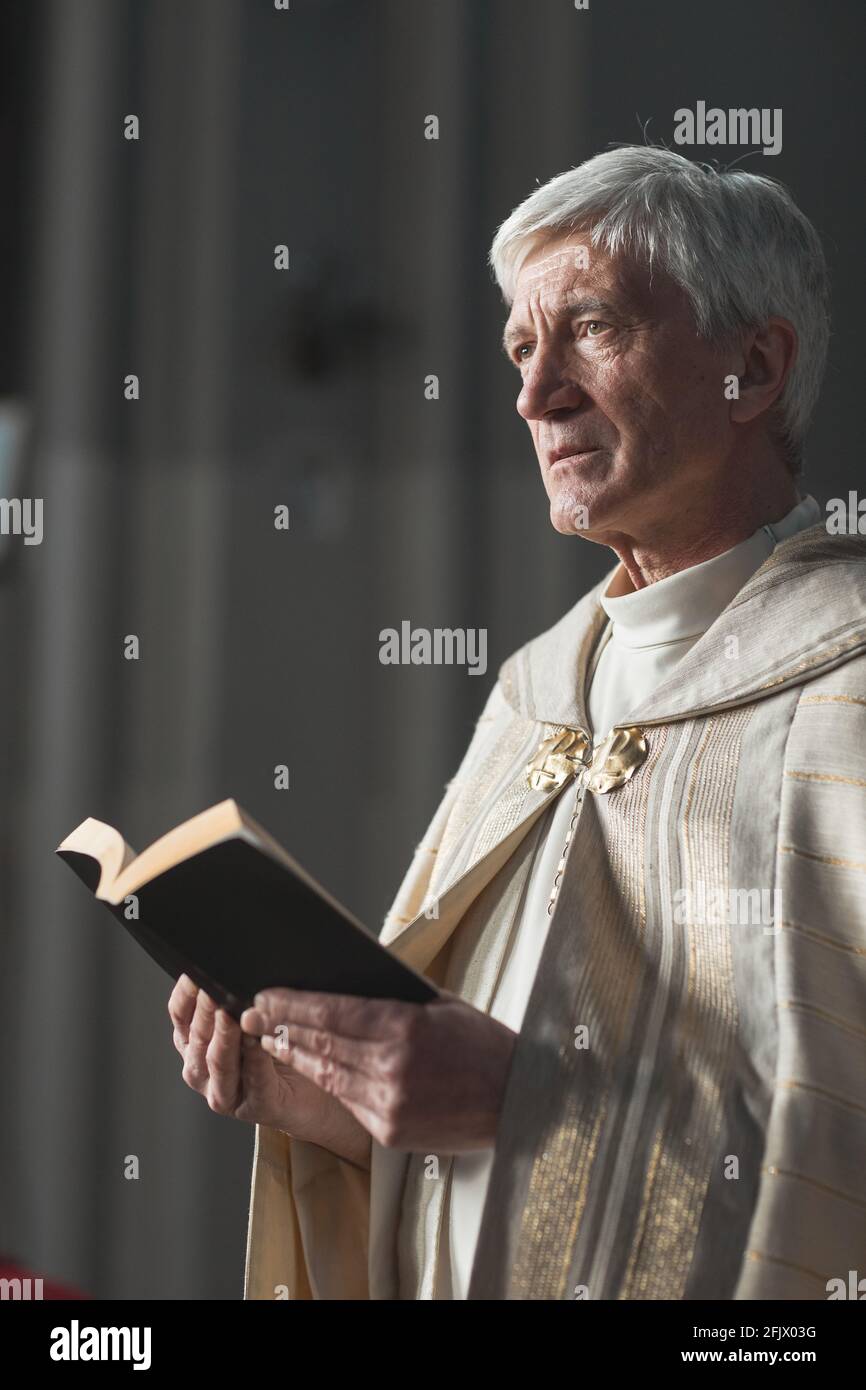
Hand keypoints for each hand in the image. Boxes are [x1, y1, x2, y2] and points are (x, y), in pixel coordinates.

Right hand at [168, 974, 370, 1168]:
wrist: (314, 1095)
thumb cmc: (281, 1047)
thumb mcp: (255, 1016)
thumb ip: (241, 995)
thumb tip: (241, 961)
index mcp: (195, 1043)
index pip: (180, 1014)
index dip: (185, 994)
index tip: (194, 972)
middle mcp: (203, 1070)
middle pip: (197, 1036)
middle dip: (206, 1009)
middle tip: (214, 986)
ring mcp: (225, 1093)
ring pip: (216, 1061)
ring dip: (224, 1036)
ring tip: (231, 1013)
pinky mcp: (256, 1106)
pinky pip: (253, 1079)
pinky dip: (254, 1059)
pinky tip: (258, 1040)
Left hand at [241, 989, 517, 1152]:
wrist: (520, 1098)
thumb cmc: (482, 1044)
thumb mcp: (440, 1005)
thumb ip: (392, 998)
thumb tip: (341, 985)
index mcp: (406, 1028)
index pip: (332, 1013)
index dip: (292, 1004)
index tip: (265, 995)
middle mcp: (392, 1068)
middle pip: (321, 1043)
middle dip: (282, 1027)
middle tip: (253, 1015)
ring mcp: (390, 1104)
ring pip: (327, 1075)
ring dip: (295, 1055)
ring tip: (272, 1039)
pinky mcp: (392, 1132)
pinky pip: (348, 1101)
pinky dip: (327, 1082)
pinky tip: (311, 1067)